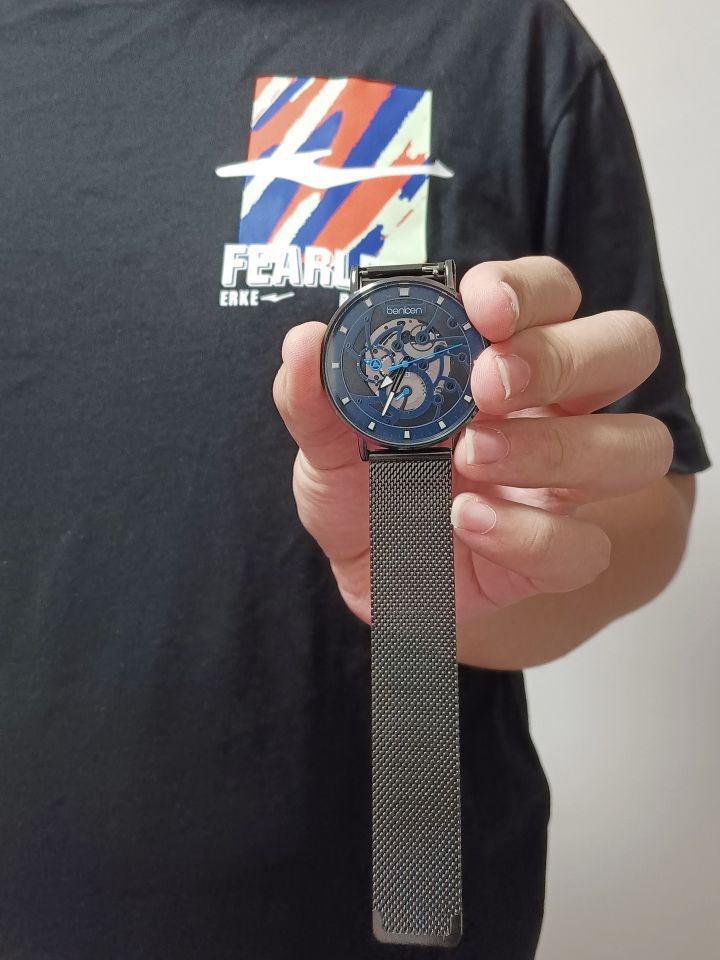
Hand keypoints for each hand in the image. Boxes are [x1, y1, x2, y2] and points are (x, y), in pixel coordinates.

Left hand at [272, 257, 672, 624]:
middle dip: (562, 356)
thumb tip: (306, 344)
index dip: (529, 289)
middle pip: (625, 347)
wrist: (368, 576)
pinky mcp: (557, 557)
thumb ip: (315, 398)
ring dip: (556, 446)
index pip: (553, 294)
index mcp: (504, 358)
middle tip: (488, 384)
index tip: (480, 306)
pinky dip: (527, 534)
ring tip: (472, 455)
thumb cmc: (363, 491)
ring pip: (636, 445)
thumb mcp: (325, 443)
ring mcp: (565, 484)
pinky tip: (464, 519)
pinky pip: (583, 547)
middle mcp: (553, 409)